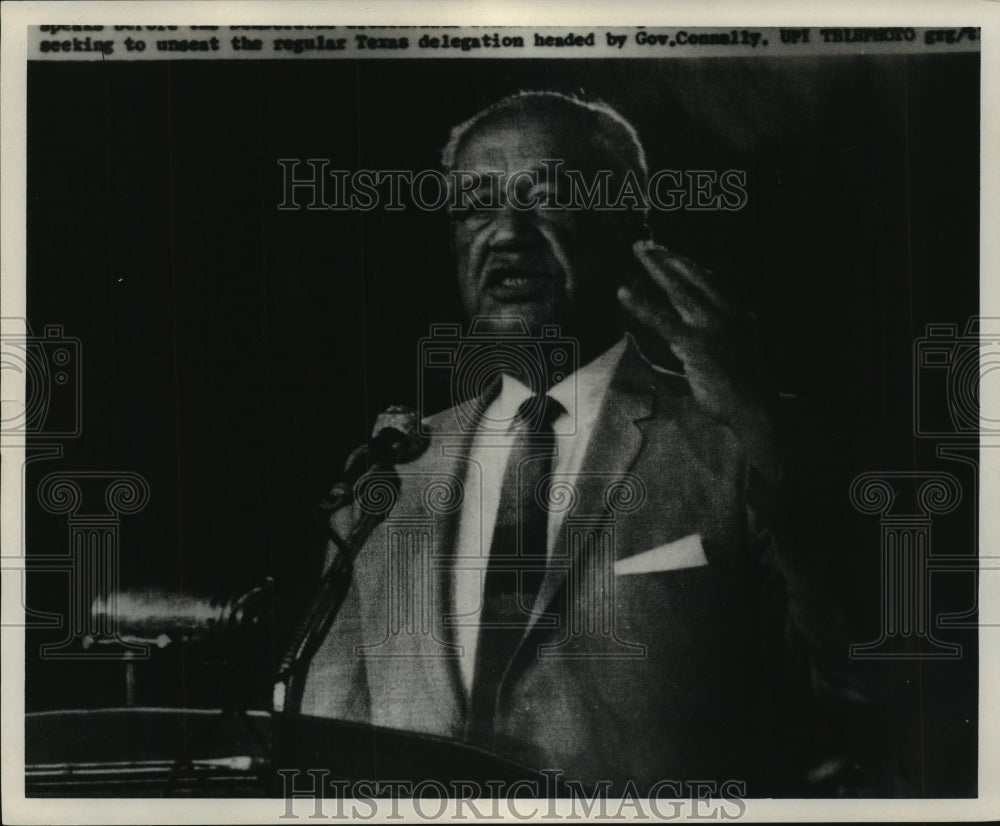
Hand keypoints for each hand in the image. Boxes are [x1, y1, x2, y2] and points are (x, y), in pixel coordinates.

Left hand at [618, 240, 777, 472]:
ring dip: (656, 267)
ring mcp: (712, 327)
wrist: (754, 406)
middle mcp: (727, 313)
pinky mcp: (696, 344)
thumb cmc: (739, 384)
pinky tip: (622, 293)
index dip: (684, 264)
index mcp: (737, 311)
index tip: (666, 252)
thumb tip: (674, 335)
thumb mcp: (726, 351)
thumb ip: (700, 338)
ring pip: (679, 289)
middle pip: (692, 276)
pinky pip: (662, 320)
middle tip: (643, 244)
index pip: (708, 279)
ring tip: (637, 251)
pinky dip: (641, 305)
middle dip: (666, 257)